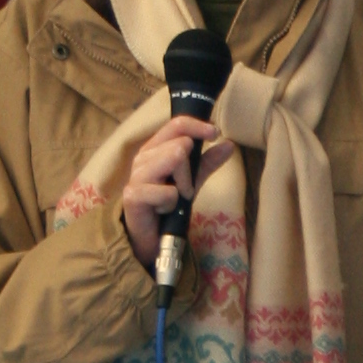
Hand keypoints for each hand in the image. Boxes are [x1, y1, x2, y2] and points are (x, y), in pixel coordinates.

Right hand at [119, 112, 225, 267]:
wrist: (149, 238)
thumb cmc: (167, 206)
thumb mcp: (191, 181)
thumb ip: (207, 162)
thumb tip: (229, 145)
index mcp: (155, 148)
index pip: (176, 124)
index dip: (197, 126)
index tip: (215, 133)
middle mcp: (143, 157)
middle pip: (181, 144)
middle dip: (192, 169)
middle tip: (185, 189)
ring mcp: (136, 175)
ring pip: (174, 159)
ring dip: (183, 185)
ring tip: (175, 199)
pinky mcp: (133, 195)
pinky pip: (167, 191)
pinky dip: (172, 204)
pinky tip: (162, 210)